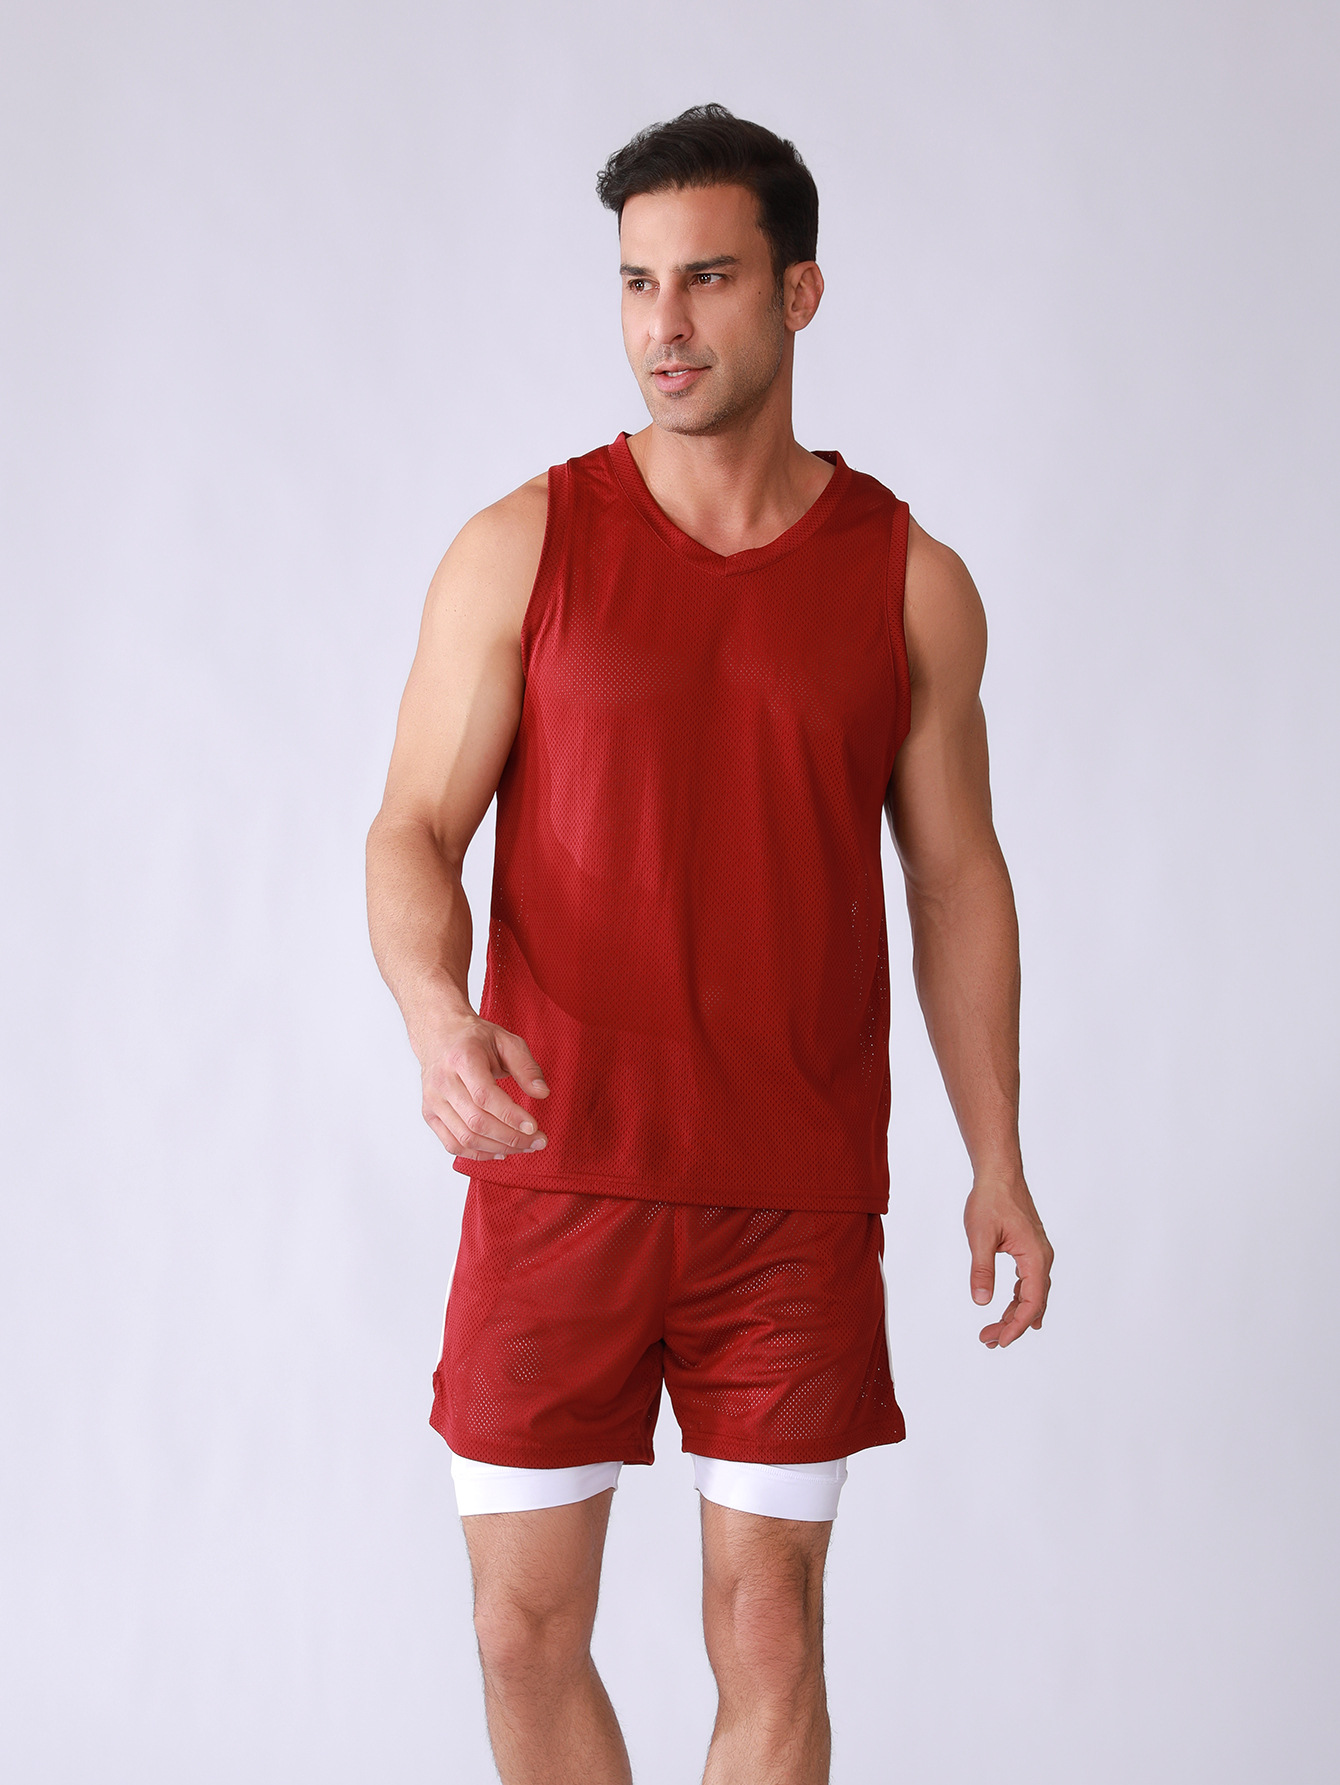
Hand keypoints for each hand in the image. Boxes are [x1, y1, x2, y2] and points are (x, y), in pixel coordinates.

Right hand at [418, 1014, 550, 1161]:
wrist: (439, 1035)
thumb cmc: (474, 1039)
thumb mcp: (505, 1040)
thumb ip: (526, 1066)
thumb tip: (542, 1093)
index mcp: (462, 1058)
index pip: (484, 1096)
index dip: (510, 1115)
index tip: (534, 1127)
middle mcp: (443, 1082)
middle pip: (477, 1122)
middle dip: (512, 1137)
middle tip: (538, 1141)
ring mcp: (433, 1101)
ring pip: (465, 1138)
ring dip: (499, 1148)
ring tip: (524, 1147)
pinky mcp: (430, 1115)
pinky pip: (453, 1144)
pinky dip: (478, 1153)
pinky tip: (500, 1151)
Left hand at [964, 1175, 1052, 1347]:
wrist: (999, 1174)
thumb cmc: (990, 1200)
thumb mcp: (980, 1236)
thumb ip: (982, 1269)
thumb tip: (981, 1301)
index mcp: (1035, 1257)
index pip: (1032, 1302)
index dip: (1017, 1325)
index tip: (1000, 1341)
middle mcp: (1042, 1258)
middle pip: (1033, 1302)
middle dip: (1012, 1324)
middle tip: (988, 1340)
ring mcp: (1037, 1254)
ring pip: (1031, 1293)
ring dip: (1014, 1314)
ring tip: (993, 1331)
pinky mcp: (1029, 1249)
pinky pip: (1028, 1282)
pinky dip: (1017, 1298)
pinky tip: (1008, 1309)